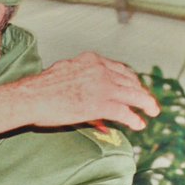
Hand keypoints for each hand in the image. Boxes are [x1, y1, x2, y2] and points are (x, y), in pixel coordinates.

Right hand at [21, 53, 159, 130]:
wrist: (32, 96)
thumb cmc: (41, 88)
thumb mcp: (64, 73)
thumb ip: (80, 79)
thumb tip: (83, 88)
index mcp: (92, 60)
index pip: (120, 68)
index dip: (131, 79)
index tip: (136, 86)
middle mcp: (101, 70)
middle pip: (131, 80)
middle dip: (142, 92)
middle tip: (148, 102)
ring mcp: (103, 87)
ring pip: (134, 95)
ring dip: (146, 104)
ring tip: (153, 112)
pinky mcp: (101, 104)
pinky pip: (124, 112)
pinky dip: (134, 119)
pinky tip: (139, 124)